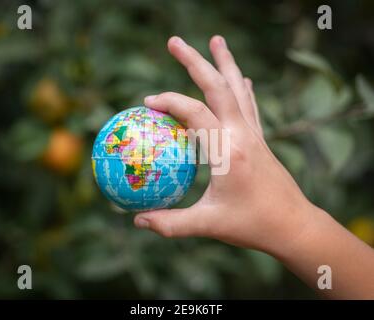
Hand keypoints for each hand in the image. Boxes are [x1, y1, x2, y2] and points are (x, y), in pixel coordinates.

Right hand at [134, 35, 314, 254]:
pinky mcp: (260, 140)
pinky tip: (242, 77)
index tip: (148, 103)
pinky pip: (249, 105)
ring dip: (224, 63)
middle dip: (195, 61)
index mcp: (228, 151)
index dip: (169, 102)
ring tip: (216, 40)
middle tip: (174, 41)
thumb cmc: (253, 225)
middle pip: (218, 87)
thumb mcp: (209, 225)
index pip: (194, 113)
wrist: (295, 225)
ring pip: (238, 89)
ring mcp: (255, 135)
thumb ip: (171, 224)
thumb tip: (137, 221)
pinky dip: (241, 87)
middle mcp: (243, 135)